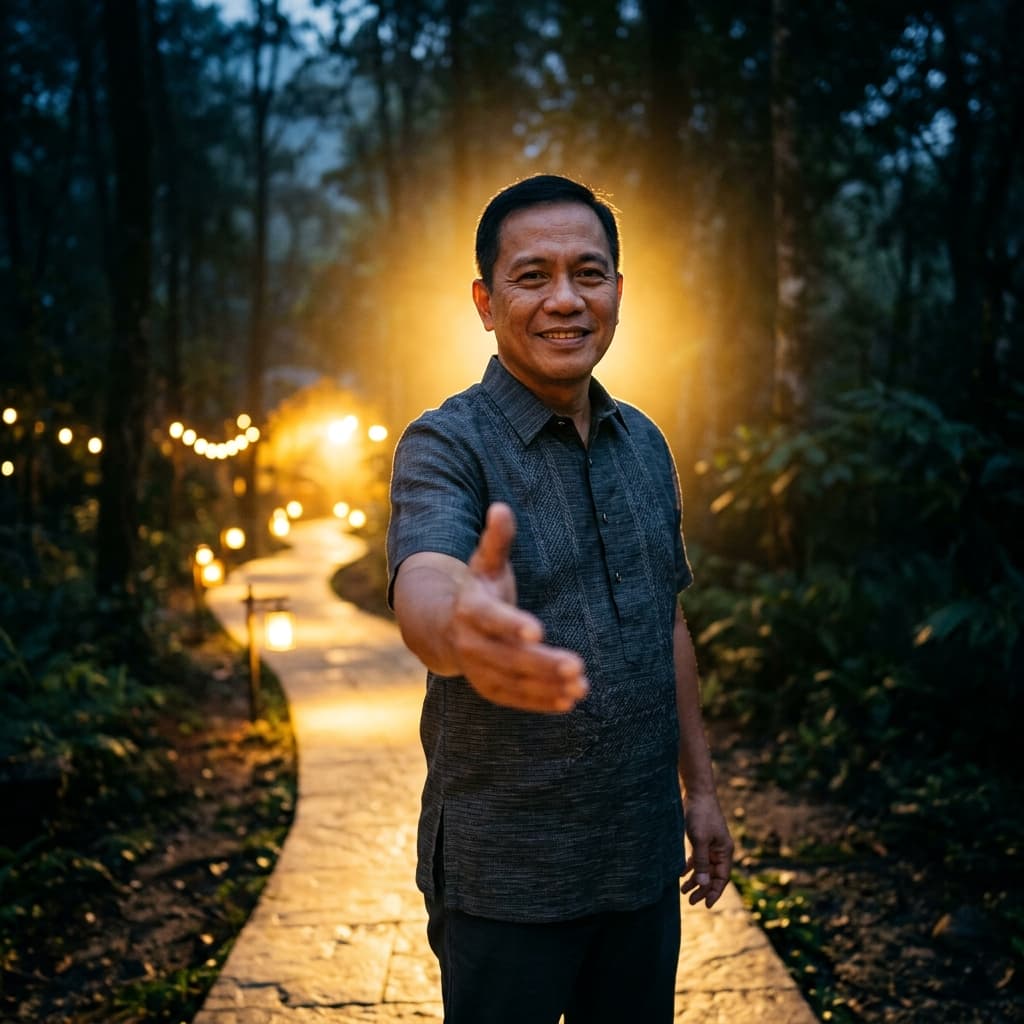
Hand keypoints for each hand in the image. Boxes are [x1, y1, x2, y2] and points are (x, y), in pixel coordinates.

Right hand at [449, 502, 589, 712]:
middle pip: (509, 657)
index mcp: (471, 609)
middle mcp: (471, 642)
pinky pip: (515, 698)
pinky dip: (541, 702)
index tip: (538, 630)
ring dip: (547, 687)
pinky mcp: (489, 688)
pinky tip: (569, 701)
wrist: (444, 628)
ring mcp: (478, 669)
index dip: (513, 625)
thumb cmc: (478, 589)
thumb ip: (497, 539)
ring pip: (514, 682)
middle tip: (578, 666)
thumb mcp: (484, 563)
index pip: (492, 619)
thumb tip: (501, 507)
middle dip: (543, 663)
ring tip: (581, 687)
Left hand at [680, 792, 733, 908]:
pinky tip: (680, 874)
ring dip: (695, 879)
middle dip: (702, 888)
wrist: (697, 792)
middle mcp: (720, 850)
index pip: (722, 877)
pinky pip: (697, 858)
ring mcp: (710, 844)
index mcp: (725, 851)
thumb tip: (702, 883)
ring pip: (703, 867)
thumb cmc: (701, 814)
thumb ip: (700, 861)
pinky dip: (690, 867)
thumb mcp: (700, 839)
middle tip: (690, 901)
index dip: (715, 892)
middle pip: (712, 875)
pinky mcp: (701, 838)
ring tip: (683, 891)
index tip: (705, 904)